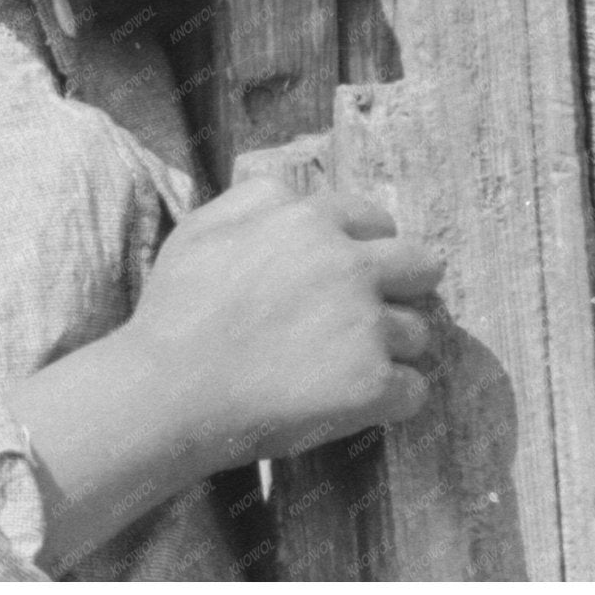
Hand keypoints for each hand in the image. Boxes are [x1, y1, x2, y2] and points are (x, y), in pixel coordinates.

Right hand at [121, 177, 443, 467]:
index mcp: (309, 221)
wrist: (171, 389)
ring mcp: (366, 327)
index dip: (364, 245)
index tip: (347, 271)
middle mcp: (349, 266)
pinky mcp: (373, 386)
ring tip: (341, 363)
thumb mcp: (202, 226)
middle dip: (401, 287)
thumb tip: (295, 195)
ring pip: (418, 332)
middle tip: (364, 313)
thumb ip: (255, 198)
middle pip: (423, 266)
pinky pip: (414, 389)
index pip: (377, 219)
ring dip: (389, 347)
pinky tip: (349, 399)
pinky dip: (388, 398)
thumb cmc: (179, 306)